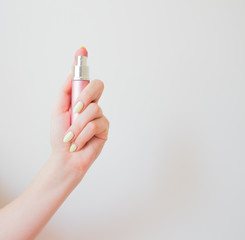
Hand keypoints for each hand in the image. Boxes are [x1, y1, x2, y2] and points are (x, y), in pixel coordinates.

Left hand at [50, 49, 108, 174]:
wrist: (66, 157)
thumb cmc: (60, 136)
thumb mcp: (58, 111)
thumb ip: (65, 92)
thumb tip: (71, 72)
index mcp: (80, 99)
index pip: (84, 79)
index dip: (83, 63)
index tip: (82, 48)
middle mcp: (92, 104)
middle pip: (98, 86)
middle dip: (85, 95)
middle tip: (75, 109)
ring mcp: (99, 116)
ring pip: (93, 109)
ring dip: (77, 126)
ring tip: (71, 137)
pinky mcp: (105, 128)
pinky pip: (96, 124)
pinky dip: (83, 135)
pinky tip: (79, 143)